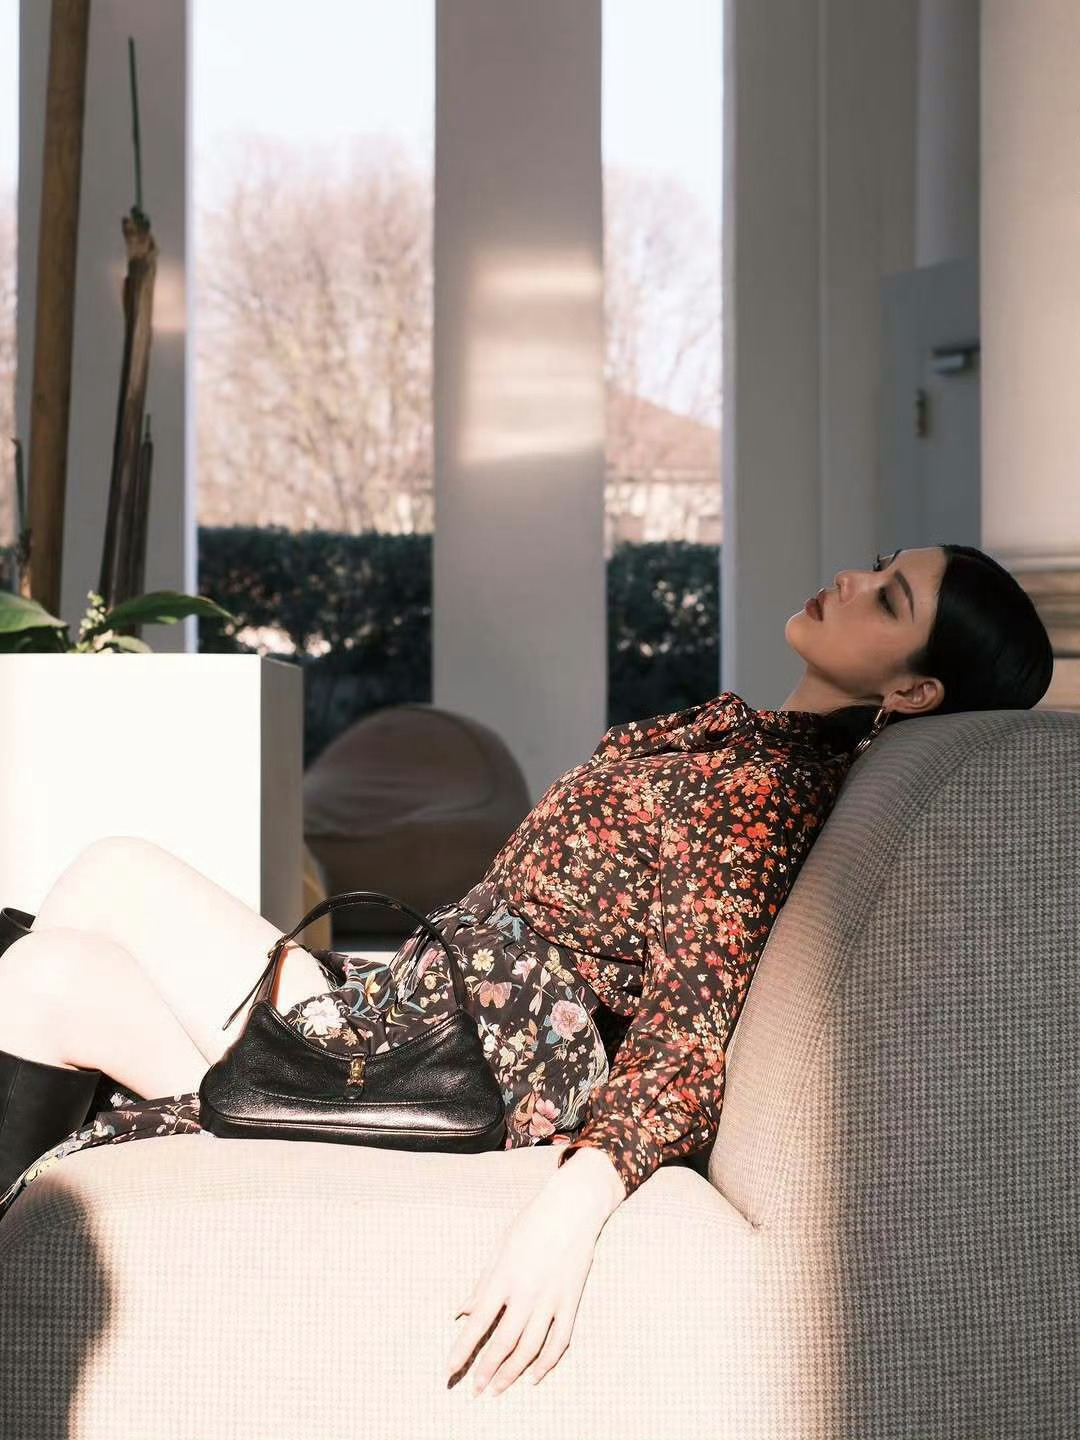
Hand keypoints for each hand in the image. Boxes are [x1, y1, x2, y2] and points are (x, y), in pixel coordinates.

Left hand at [446, 1146, 623, 1398]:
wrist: (573, 1207)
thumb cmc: (532, 1223)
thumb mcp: (500, 1247)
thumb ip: (482, 1283)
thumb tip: (461, 1313)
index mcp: (504, 1276)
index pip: (478, 1322)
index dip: (462, 1350)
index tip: (450, 1370)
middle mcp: (526, 1292)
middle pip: (503, 1342)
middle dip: (486, 1370)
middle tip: (475, 1390)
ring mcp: (551, 1299)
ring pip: (530, 1348)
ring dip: (512, 1373)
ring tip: (497, 1389)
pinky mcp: (571, 1301)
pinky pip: (559, 1341)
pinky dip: (547, 1363)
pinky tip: (533, 1377)